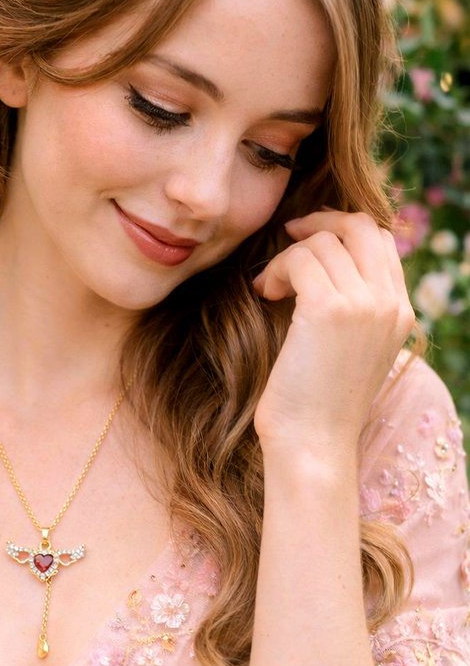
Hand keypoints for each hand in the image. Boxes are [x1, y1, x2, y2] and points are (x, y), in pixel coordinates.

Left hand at [250, 207, 415, 453]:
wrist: (313, 444)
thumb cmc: (319, 403)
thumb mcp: (350, 348)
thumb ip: (353, 307)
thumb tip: (322, 264)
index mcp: (401, 313)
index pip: (382, 242)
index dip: (343, 229)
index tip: (309, 238)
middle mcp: (390, 304)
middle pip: (361, 227)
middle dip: (320, 222)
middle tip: (288, 235)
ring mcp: (364, 304)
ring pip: (323, 243)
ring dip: (286, 258)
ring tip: (269, 288)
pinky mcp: (330, 309)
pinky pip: (299, 259)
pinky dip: (275, 270)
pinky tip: (264, 293)